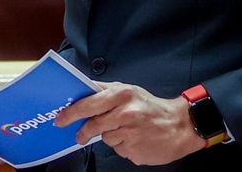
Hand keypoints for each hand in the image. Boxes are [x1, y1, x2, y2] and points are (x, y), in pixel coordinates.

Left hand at [53, 82, 205, 165]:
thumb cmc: (152, 107)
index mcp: (122, 95)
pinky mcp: (135, 151)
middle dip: (83, 131)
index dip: (71, 113)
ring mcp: (130, 134)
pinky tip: (134, 139)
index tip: (60, 118)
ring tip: (125, 130)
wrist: (180, 126)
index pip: (88, 104)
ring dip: (109, 136)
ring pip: (105, 138)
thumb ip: (104, 90)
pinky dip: (122, 145)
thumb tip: (80, 90)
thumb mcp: (129, 90)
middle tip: (79, 136)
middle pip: (93, 125)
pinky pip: (118, 149)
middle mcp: (126, 113)